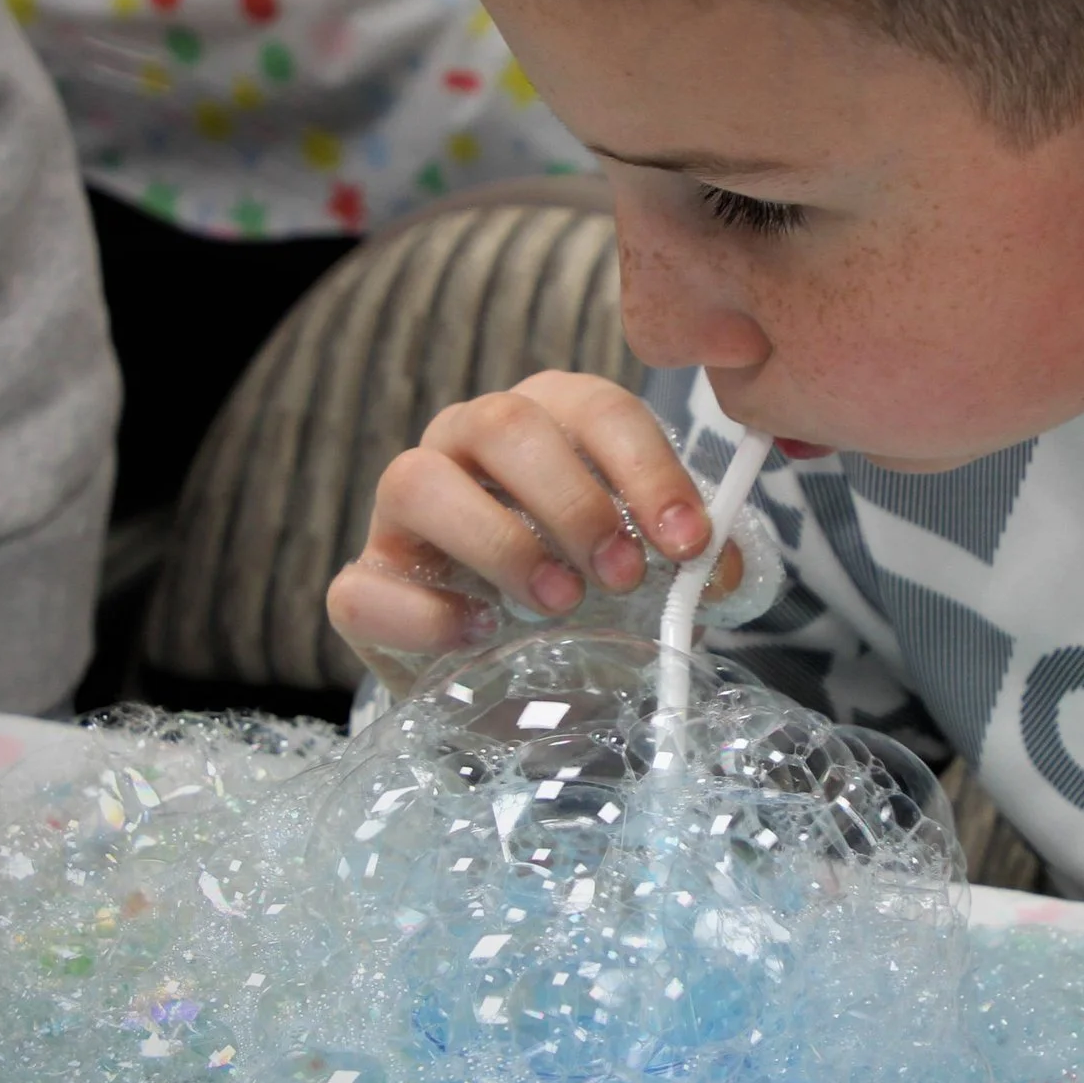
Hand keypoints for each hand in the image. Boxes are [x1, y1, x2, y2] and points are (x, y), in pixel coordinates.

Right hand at [326, 372, 728, 691]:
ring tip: (558, 601)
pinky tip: (483, 634)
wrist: (512, 674)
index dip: (647, 469)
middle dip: (572, 499)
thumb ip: (684, 563)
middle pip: (503, 423)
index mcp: (547, 421)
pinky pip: (365, 585)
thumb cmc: (585, 596)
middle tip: (621, 575)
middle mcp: (465, 443)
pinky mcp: (365, 583)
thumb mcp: (647, 574)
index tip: (688, 541)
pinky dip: (426, 613)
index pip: (596, 408)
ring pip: (416, 479)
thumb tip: (718, 569)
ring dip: (499, 540)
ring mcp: (403, 510)